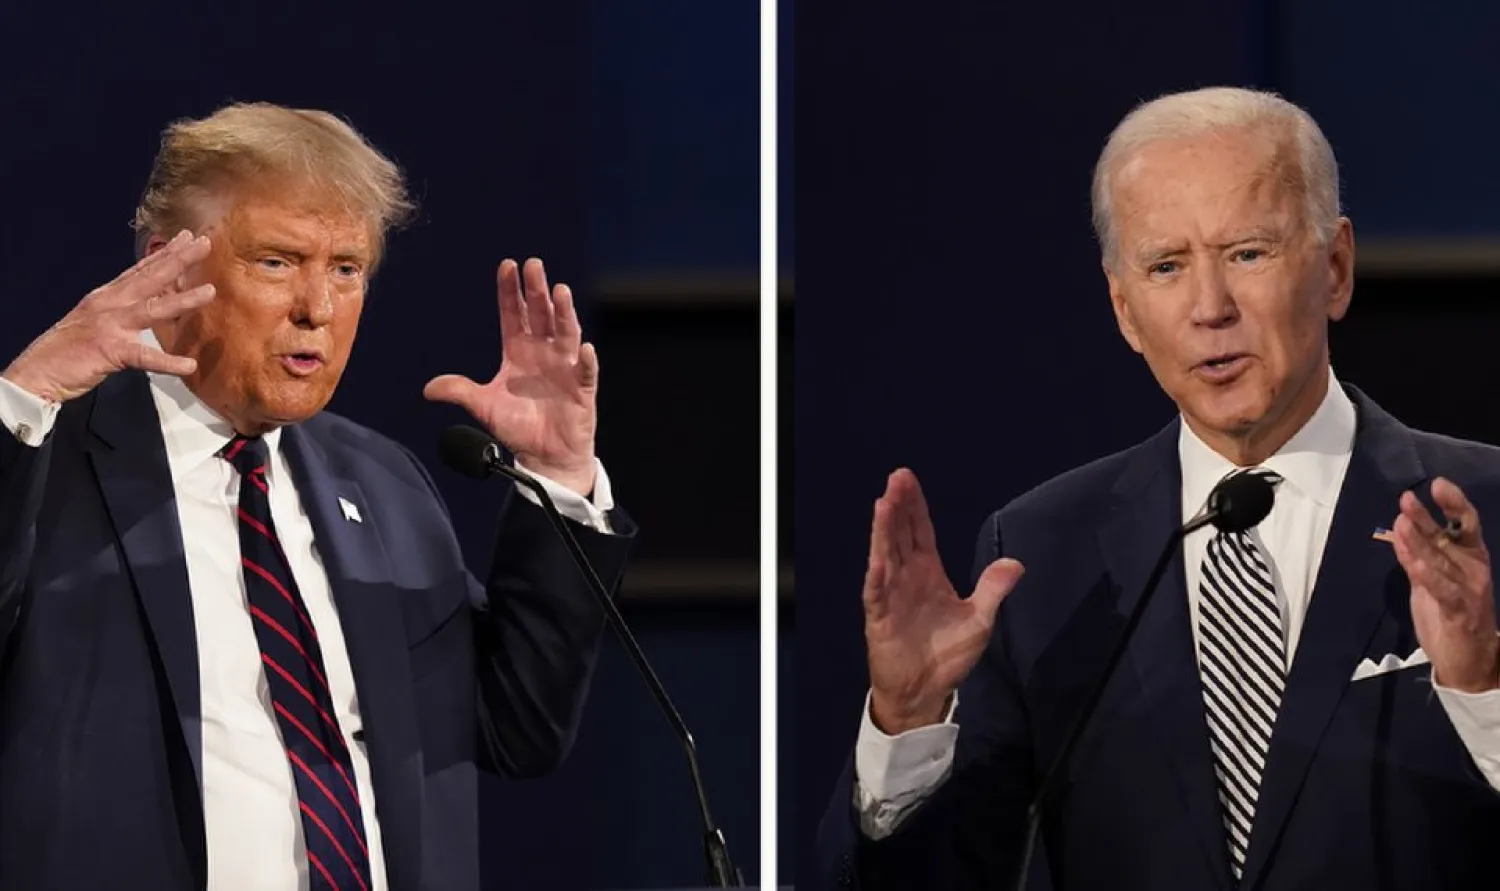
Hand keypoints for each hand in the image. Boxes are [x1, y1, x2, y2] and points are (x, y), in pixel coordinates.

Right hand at [2, 231, 214, 403]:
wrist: (39, 369)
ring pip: (152, 309)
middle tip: (205, 243)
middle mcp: (110, 304)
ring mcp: (110, 325)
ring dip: (182, 300)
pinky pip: (143, 357)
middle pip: (150, 278)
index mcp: (108, 296)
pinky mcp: (109, 351)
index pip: (141, 270)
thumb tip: (151, 300)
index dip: (165, 253)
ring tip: (210, 291)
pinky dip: (166, 362)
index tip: (187, 237)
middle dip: (178, 260)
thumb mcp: (98, 318)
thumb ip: (123, 307)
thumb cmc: (70, 347)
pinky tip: (187, 364)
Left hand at [424, 258, 598, 495]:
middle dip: (537, 290)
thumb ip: (460, 392)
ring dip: (564, 313)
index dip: (510, 291)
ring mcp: (565, 368)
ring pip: (566, 334)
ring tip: (560, 291)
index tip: (507, 266)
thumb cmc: (518, 428)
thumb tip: (428, 388)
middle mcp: (543, 353)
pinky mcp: (581, 389)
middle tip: (533, 265)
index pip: (514, 313)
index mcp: (519, 351)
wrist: (544, 457)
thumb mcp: (484, 407)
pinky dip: (586, 360)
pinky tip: (583, 349)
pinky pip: (585, 372)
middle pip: (540, 314)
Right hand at [864, 468, 1025, 734]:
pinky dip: (877, 577)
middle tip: (896, 478)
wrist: (926, 692)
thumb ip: (993, 589)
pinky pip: (878, 595)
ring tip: (884, 504)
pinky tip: (878, 559)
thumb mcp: (979, 620)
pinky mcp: (881, 619)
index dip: (915, 506)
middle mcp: (906, 578)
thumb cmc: (947, 655)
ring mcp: (891, 596)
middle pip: (900, 535)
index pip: (920, 531)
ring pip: (886, 556)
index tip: (907, 479)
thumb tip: (1016, 562)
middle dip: (898, 507)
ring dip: (883, 531)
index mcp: (928, 573)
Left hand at [1390, 478, 1499, 692]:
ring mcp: (1469, 589)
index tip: (1437, 484)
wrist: (1468, 659)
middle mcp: (1473, 569)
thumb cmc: (1450, 614)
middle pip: (1452, 536)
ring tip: (1401, 522)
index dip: (1454, 503)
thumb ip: (1419, 556)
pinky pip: (1441, 587)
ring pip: (1441, 560)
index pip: (1465, 524)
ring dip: (1420, 541)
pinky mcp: (1459, 610)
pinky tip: (1411, 558)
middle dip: (1429, 516)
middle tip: (1406, 499)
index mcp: (1471, 557)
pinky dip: (1425, 572)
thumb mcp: (1431, 580)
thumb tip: (1401, 527)